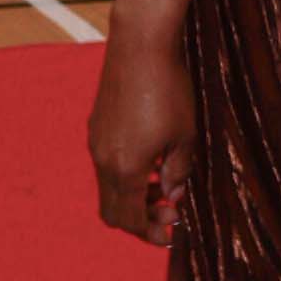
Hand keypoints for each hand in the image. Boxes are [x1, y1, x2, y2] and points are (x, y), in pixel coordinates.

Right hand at [88, 19, 195, 243]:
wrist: (140, 47)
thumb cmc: (169, 90)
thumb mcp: (184, 136)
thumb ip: (178, 172)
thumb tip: (172, 194)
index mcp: (125, 168)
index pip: (129, 219)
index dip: (150, 233)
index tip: (171, 233)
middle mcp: (103, 159)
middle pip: (113, 211)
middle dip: (140, 220)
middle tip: (169, 213)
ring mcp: (96, 142)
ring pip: (109, 188)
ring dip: (135, 196)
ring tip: (166, 186)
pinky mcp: (96, 127)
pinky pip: (107, 165)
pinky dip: (126, 175)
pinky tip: (152, 161)